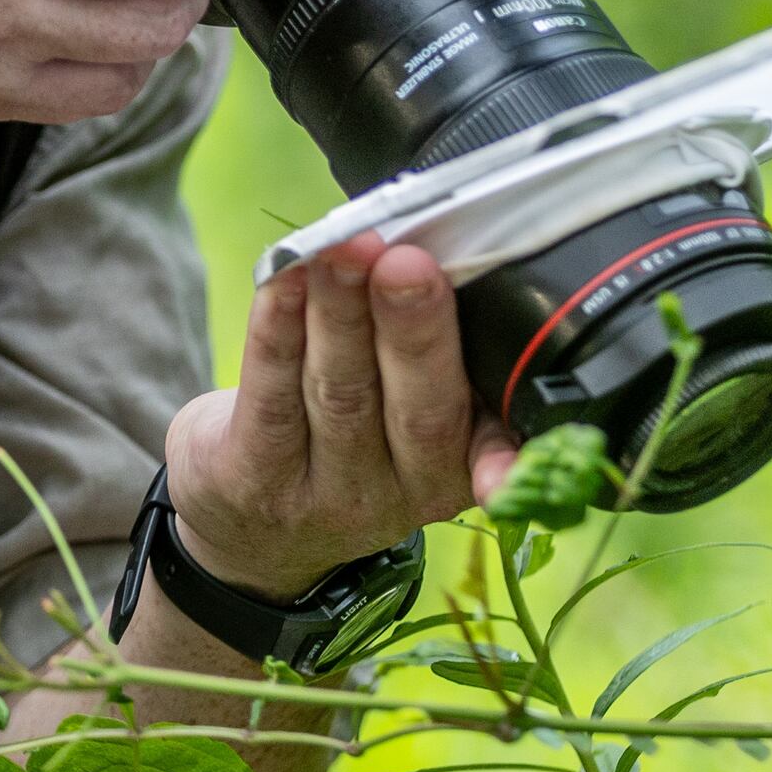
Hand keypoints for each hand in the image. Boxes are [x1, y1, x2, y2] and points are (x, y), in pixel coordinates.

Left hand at [159, 236, 524, 603]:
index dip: (507, 431)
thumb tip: (443, 241)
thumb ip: (436, 349)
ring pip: (341, 392)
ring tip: (344, 248)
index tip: (517, 373)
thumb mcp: (412, 417)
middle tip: (408, 263)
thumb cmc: (354, 435)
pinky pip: (270, 394)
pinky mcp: (255, 480)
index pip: (494, 439)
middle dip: (414, 329)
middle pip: (418, 408)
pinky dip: (277, 326)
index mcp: (461, 468)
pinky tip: (282, 276)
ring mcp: (328, 494)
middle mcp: (402, 493)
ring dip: (341, 310)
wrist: (254, 531)